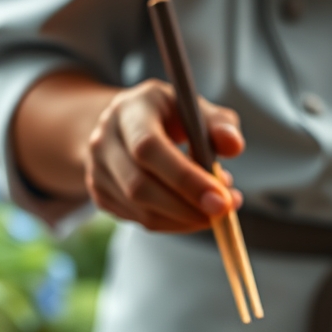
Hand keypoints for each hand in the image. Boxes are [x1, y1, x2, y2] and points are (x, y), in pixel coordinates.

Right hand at [85, 79, 244, 231]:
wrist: (123, 128)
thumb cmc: (167, 117)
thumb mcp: (194, 108)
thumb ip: (219, 124)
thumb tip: (234, 145)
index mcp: (129, 110)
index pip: (149, 148)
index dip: (185, 178)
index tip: (221, 197)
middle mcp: (104, 141)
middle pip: (139, 186)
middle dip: (187, 206)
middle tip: (223, 211)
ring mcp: (97, 171)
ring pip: (141, 211)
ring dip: (185, 219)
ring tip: (213, 209)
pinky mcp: (101, 196)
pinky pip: (141, 221)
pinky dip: (175, 223)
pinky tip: (193, 212)